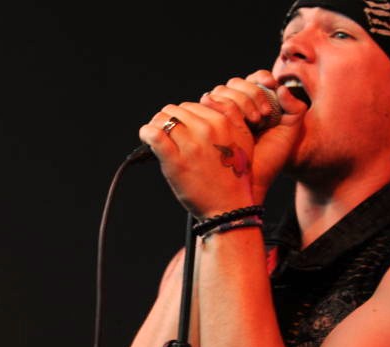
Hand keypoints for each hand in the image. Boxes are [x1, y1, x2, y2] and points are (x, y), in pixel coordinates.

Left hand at [138, 70, 306, 214]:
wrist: (228, 207)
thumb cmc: (234, 177)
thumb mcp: (243, 140)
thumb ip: (231, 115)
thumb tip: (208, 97)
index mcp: (222, 122)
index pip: (192, 105)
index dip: (183, 116)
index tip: (179, 128)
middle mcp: (206, 130)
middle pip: (176, 110)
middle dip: (169, 120)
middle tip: (166, 134)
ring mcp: (190, 145)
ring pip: (163, 119)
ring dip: (156, 125)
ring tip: (156, 137)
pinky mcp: (175, 161)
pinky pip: (154, 135)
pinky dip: (146, 133)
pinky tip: (146, 139)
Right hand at [199, 71, 307, 201]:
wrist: (251, 184)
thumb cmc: (270, 162)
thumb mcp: (290, 134)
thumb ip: (295, 108)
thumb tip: (282, 87)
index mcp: (257, 105)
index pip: (254, 80)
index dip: (260, 79)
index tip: (270, 85)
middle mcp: (237, 108)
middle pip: (236, 83)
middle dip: (250, 94)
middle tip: (263, 116)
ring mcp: (220, 116)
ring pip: (221, 92)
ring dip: (238, 102)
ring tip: (253, 123)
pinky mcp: (207, 125)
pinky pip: (209, 104)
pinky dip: (222, 107)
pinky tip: (236, 123)